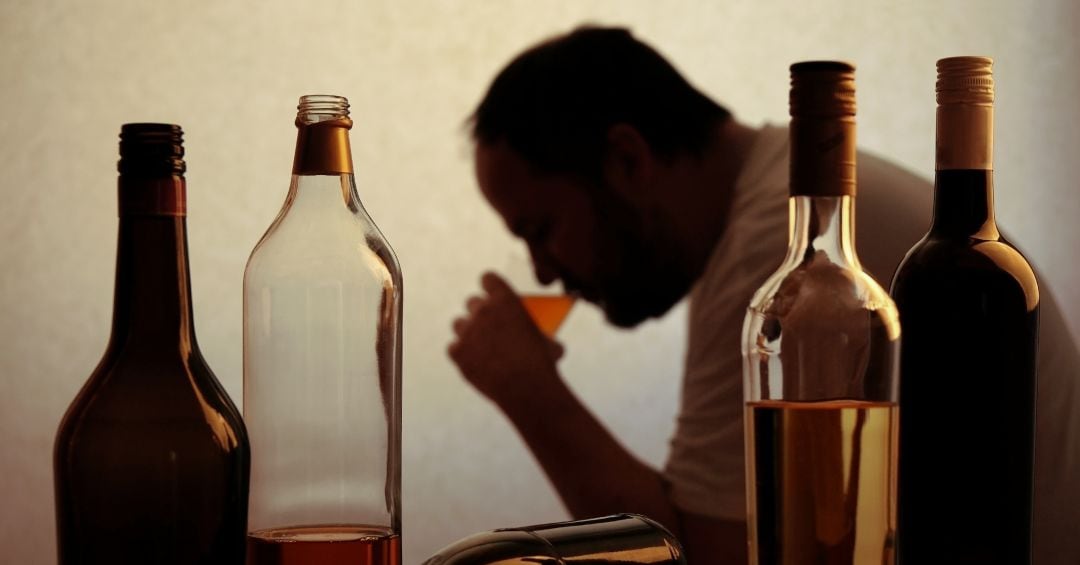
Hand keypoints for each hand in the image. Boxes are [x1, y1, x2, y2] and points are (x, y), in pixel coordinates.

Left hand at [448, 272, 564, 408]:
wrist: (526, 388)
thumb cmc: (542, 363)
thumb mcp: (548, 341)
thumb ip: (540, 336)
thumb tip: (550, 345)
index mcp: (505, 299)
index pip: (488, 279)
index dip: (490, 286)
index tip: (492, 293)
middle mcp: (482, 310)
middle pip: (472, 302)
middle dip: (480, 312)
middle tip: (489, 325)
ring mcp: (467, 331)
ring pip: (458, 323)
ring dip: (468, 331)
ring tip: (479, 344)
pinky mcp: (457, 352)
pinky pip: (453, 348)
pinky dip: (462, 354)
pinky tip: (473, 362)